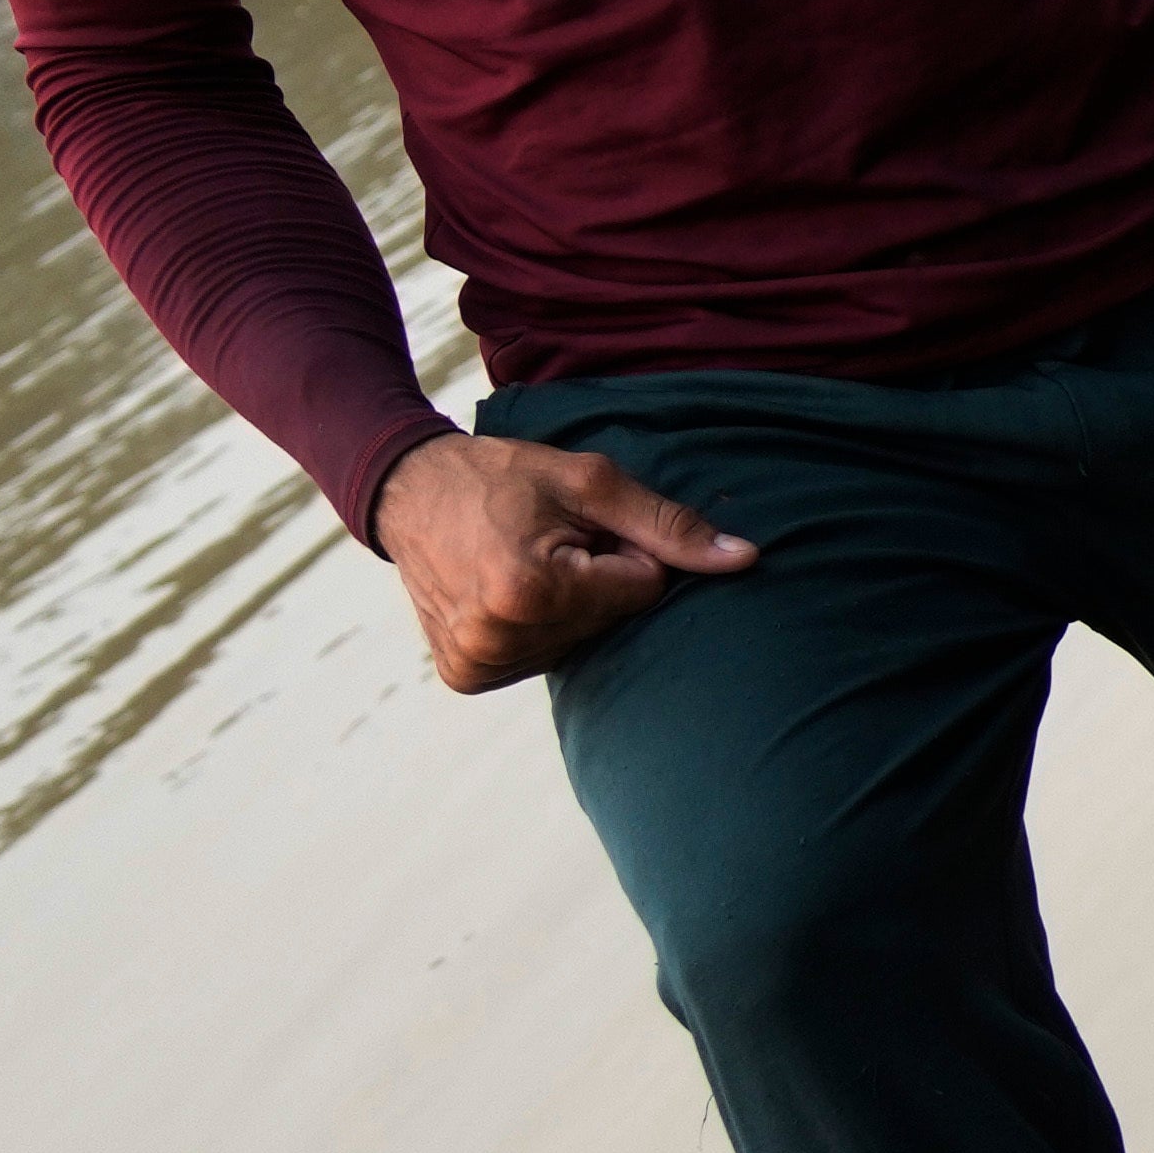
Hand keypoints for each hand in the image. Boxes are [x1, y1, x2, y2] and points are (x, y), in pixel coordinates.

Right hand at [375, 430, 751, 687]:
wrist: (407, 490)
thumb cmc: (503, 476)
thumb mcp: (590, 482)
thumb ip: (670, 525)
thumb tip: (746, 560)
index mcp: (532, 592)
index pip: (643, 589)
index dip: (622, 552)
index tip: (578, 528)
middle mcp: (499, 638)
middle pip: (612, 621)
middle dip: (596, 580)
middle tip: (546, 541)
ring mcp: (478, 663)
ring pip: (580, 643)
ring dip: (567, 605)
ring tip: (522, 561)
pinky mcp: (466, 676)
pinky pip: (539, 659)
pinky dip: (535, 628)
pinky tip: (503, 593)